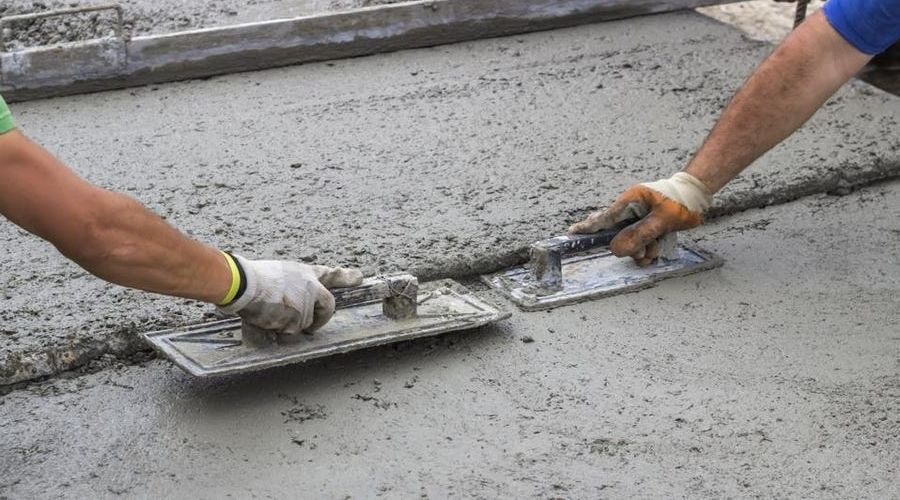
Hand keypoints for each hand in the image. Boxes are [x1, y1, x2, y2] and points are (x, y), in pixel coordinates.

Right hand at [219, 256, 362, 334]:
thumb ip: (289, 289)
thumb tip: (287, 310)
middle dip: (321, 320)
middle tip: (311, 329)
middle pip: (326, 306)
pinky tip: (265, 318)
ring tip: (268, 312)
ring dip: (287, 324)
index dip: (345, 276)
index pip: (329, 274)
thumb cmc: (251, 279)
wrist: (243, 283)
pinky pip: (290, 331)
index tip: (359, 277)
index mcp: (303, 273)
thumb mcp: (276, 275)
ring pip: (302, 323)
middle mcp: (310, 286)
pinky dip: (277, 330)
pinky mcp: (298, 317)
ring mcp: (306, 302)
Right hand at [568, 172, 710, 265]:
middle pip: (616, 235)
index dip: (588, 227)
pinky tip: (657, 248)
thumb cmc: (682, 201)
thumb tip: (617, 248)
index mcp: (630, 202)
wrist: (697, 195)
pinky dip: (647, 249)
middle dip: (629, 247)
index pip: (604, 218)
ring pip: (629, 242)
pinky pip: (639, 242)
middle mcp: (630, 210)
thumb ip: (640, 234)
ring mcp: (637, 218)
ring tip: (656, 248)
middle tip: (645, 251)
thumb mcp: (663, 219)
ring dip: (642, 250)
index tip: (571, 233)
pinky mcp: (645, 225)